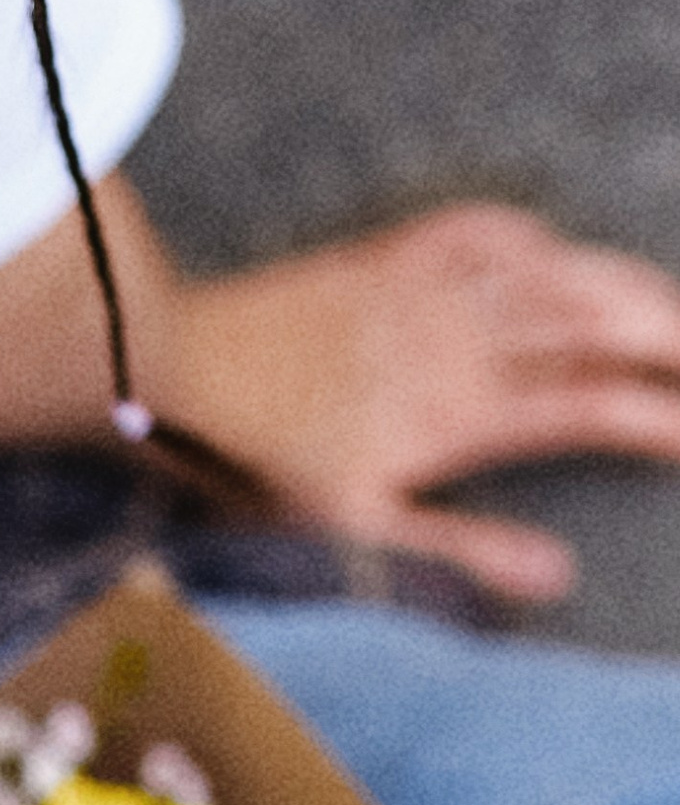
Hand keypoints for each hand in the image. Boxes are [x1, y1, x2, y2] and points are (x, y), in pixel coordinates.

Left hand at [168, 202, 679, 601]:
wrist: (174, 368)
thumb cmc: (258, 462)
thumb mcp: (357, 527)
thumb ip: (462, 549)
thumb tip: (555, 575)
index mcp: (463, 412)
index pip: (593, 409)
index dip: (660, 417)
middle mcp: (460, 340)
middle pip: (597, 326)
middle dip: (668, 338)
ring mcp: (425, 290)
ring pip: (555, 272)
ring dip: (623, 284)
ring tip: (667, 305)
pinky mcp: (386, 256)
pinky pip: (480, 228)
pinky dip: (530, 234)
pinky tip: (553, 245)